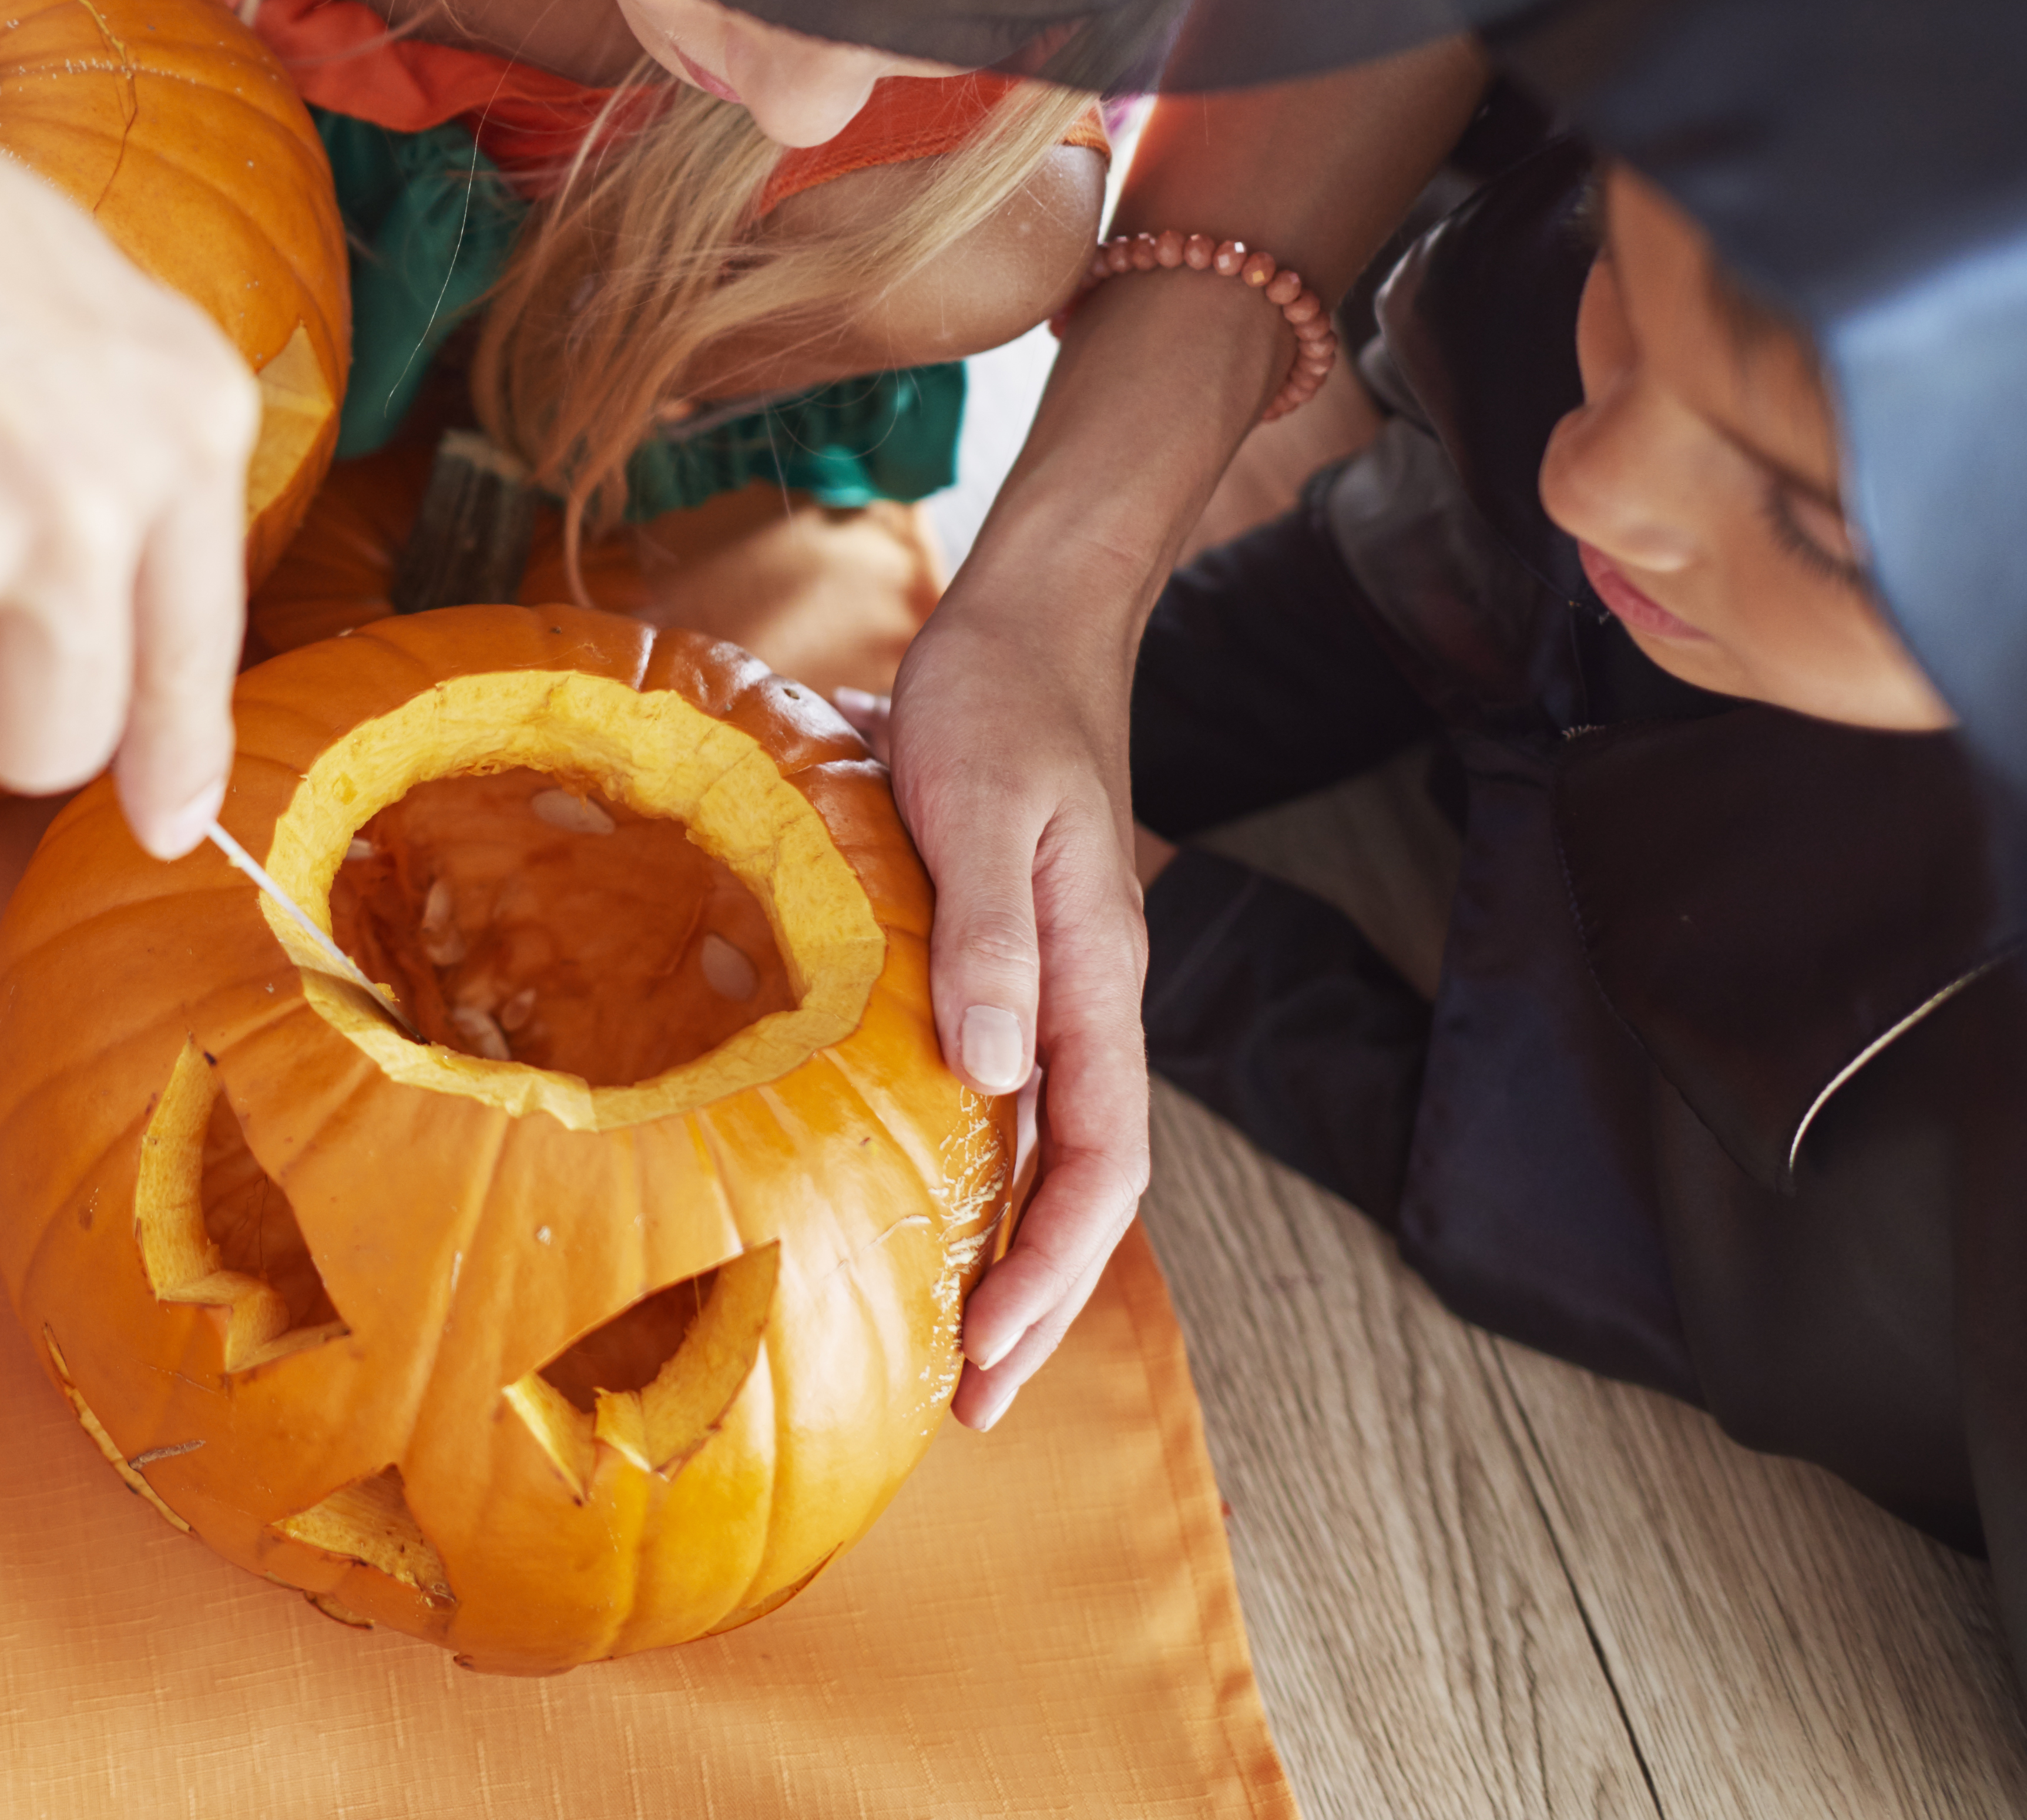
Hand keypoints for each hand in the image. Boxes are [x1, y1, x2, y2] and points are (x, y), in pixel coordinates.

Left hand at [868, 572, 1154, 1430]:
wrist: (1027, 627)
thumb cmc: (1002, 706)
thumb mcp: (984, 808)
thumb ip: (989, 935)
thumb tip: (994, 1068)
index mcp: (1096, 977)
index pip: (1100, 1158)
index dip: (1055, 1263)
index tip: (996, 1343)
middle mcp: (1086, 998)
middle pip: (1084, 1182)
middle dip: (1038, 1299)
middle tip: (975, 1399)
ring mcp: (1052, 985)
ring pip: (1048, 1149)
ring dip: (1009, 1249)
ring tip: (953, 1341)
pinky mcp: (1009, 962)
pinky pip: (1009, 1095)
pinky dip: (981, 1169)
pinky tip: (926, 1205)